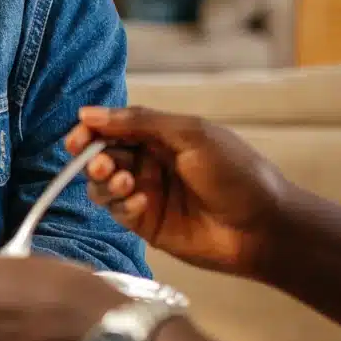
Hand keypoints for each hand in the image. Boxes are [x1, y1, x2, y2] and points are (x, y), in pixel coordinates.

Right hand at [68, 107, 286, 276]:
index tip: (77, 140)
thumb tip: (90, 113)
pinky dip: (122, 205)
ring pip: (103, 186)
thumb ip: (140, 122)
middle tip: (101, 165)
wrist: (262, 226)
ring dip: (105, 182)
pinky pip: (118, 212)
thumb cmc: (236, 174)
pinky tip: (142, 203)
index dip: (91, 131)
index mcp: (162, 135)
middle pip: (103, 155)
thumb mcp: (191, 135)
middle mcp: (150, 162)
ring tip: (126, 183)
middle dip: (94, 159)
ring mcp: (147, 193)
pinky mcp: (147, 224)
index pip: (113, 127)